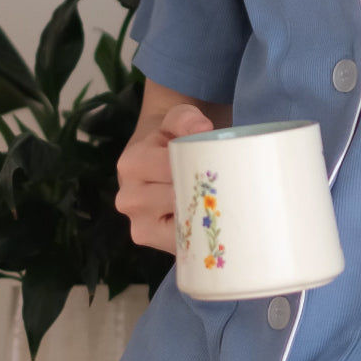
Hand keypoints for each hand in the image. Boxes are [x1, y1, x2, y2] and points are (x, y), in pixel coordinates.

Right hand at [114, 101, 214, 253]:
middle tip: (232, 189)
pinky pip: (181, 243)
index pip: (172, 169)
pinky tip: (211, 225)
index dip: (200, 169)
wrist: (152, 160)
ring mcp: (137, 223)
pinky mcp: (148, 240)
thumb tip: (202, 128)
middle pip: (178, 198)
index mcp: (132, 164)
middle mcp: (128, 197)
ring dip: (204, 216)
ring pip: (181, 223)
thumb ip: (186, 118)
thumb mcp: (175, 121)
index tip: (222, 168)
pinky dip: (198, 235)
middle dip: (205, 194)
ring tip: (221, 204)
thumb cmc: (168, 140)